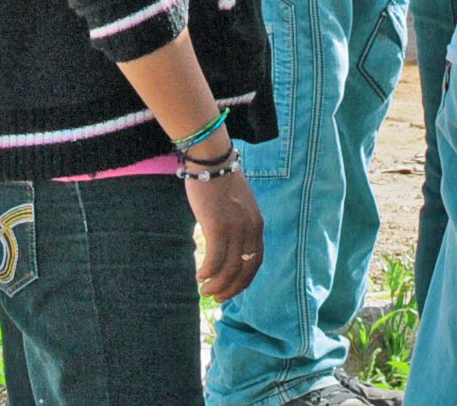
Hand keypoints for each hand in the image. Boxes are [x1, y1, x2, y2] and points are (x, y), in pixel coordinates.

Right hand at [186, 167, 263, 301]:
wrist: (213, 160)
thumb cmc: (222, 183)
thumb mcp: (239, 206)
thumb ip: (239, 226)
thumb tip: (229, 249)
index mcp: (257, 224)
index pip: (256, 262)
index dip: (243, 282)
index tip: (230, 291)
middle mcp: (250, 228)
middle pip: (243, 270)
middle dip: (229, 289)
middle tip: (215, 297)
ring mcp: (235, 228)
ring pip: (228, 269)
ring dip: (215, 285)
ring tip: (204, 289)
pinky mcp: (218, 226)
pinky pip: (214, 260)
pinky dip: (207, 272)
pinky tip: (199, 275)